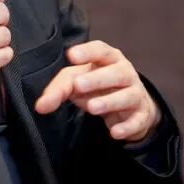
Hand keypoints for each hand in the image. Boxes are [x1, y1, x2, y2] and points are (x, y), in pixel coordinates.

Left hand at [33, 41, 160, 141]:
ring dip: (109, 101)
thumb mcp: (79, 83)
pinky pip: (137, 120)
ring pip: (127, 96)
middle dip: (97, 79)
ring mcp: (136, 93)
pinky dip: (127, 127)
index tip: (71, 56)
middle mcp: (125, 72)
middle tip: (78, 85)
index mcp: (109, 59)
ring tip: (92, 107)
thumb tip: (41, 106)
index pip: (100, 50)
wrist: (131, 107)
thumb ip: (59, 89)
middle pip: (116, 72)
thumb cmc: (99, 87)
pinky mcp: (142, 115)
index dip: (87, 51)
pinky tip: (114, 132)